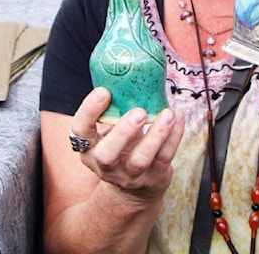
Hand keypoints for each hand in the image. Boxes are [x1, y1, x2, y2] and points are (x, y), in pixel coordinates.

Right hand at [70, 87, 184, 203]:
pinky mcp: (153, 177)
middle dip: (123, 132)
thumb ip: (115, 110)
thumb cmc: (120, 147)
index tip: (103, 92)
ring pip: (140, 159)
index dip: (89, 112)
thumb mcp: (109, 132)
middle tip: (139, 112)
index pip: (80, 131)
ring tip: (167, 114)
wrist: (134, 188)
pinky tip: (178, 117)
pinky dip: (174, 136)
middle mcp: (105, 165)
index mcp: (89, 148)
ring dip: (155, 135)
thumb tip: (130, 71)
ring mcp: (129, 175)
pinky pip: (164, 157)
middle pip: (107, 154)